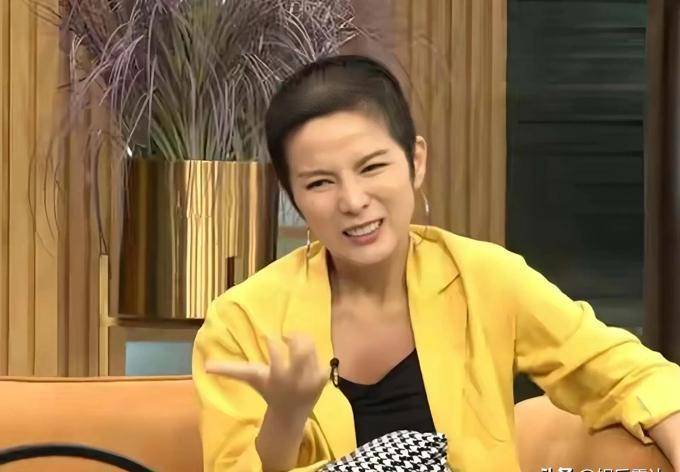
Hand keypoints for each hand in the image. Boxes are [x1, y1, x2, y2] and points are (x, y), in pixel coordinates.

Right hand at [205, 334, 328, 413]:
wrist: (290, 413)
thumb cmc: (268, 390)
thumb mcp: (250, 378)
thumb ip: (229, 369)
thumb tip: (205, 364)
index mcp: (275, 374)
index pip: (274, 346)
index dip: (273, 341)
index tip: (273, 342)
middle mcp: (294, 377)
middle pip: (301, 344)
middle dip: (295, 337)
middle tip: (288, 338)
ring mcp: (310, 378)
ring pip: (311, 346)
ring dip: (303, 343)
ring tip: (297, 348)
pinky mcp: (323, 378)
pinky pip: (323, 356)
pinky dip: (316, 356)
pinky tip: (308, 364)